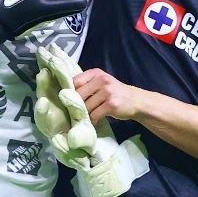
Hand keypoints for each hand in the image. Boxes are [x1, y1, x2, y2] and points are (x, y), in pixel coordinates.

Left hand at [34, 44, 149, 196]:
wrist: (136, 102)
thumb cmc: (116, 94)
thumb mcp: (102, 84)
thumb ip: (87, 85)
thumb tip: (65, 93)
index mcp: (96, 73)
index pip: (74, 82)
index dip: (68, 92)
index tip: (61, 100)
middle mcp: (101, 80)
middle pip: (78, 95)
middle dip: (74, 106)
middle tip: (70, 114)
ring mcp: (106, 92)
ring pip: (86, 106)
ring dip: (83, 115)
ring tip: (82, 120)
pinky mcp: (111, 104)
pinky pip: (95, 114)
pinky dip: (92, 120)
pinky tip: (92, 123)